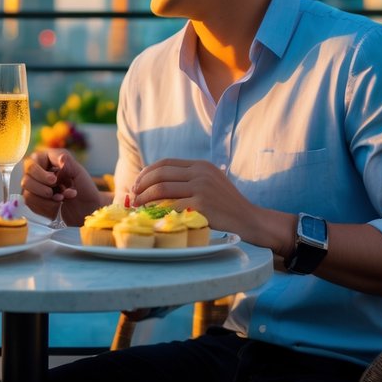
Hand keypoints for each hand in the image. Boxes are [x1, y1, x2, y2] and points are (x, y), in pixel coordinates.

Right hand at [20, 148, 95, 221]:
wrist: (87, 210)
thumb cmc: (85, 189)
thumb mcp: (80, 174)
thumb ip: (69, 164)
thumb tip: (61, 157)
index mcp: (50, 160)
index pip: (35, 159)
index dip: (41, 171)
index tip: (54, 180)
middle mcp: (41, 171)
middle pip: (27, 174)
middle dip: (40, 185)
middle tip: (52, 192)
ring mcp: (36, 186)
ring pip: (27, 189)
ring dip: (44, 197)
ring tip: (60, 198)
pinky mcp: (35, 200)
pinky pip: (30, 201)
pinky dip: (45, 205)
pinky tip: (56, 205)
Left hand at [131, 159, 257, 235]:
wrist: (249, 219)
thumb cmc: (226, 205)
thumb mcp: (210, 182)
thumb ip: (188, 179)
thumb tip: (156, 184)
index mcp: (200, 165)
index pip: (165, 163)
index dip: (146, 173)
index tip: (136, 184)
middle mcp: (200, 172)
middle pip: (160, 174)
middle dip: (141, 185)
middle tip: (132, 196)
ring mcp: (201, 187)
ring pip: (162, 188)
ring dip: (144, 197)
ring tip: (137, 206)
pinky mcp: (202, 204)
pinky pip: (171, 205)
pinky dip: (157, 210)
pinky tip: (151, 215)